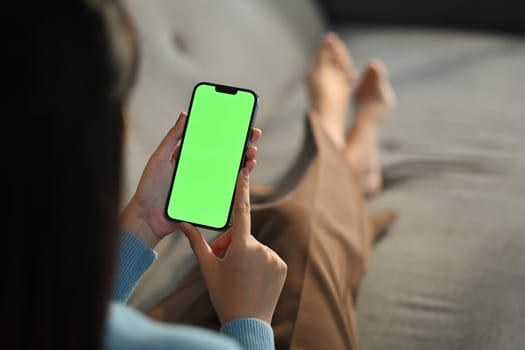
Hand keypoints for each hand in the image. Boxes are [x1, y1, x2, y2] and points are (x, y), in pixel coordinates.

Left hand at [120, 111, 261, 247]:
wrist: (148, 217)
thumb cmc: (150, 187)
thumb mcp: (160, 158)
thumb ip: (172, 138)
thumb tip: (185, 115)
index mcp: (189, 156)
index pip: (211, 140)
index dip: (226, 132)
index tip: (241, 122)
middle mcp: (200, 168)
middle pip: (225, 154)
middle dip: (242, 144)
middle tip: (253, 136)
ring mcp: (205, 183)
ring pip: (229, 170)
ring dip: (244, 161)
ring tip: (252, 154)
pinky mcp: (208, 198)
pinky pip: (226, 189)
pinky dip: (239, 181)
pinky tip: (245, 172)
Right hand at [181, 168, 286, 324]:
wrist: (248, 323)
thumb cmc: (224, 296)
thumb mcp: (208, 268)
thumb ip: (196, 243)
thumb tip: (183, 224)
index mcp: (241, 247)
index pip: (241, 211)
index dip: (242, 189)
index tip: (244, 171)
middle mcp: (261, 248)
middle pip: (242, 236)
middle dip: (231, 245)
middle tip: (224, 265)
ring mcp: (274, 257)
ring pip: (254, 247)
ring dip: (245, 255)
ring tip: (238, 276)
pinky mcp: (282, 266)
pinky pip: (267, 257)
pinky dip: (259, 263)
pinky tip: (252, 279)